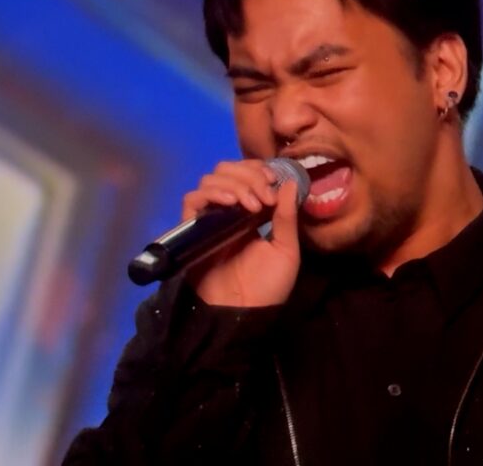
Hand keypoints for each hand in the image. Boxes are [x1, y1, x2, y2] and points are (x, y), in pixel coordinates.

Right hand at [181, 160, 300, 307]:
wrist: (244, 312)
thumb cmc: (268, 286)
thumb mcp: (286, 250)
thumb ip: (286, 217)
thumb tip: (289, 183)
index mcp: (251, 213)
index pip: (247, 174)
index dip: (258, 170)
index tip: (273, 180)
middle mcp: (228, 211)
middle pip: (227, 170)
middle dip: (248, 175)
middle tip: (264, 196)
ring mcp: (210, 218)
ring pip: (211, 179)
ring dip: (234, 184)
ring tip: (250, 205)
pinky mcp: (193, 229)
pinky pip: (193, 198)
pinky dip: (212, 193)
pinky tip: (230, 204)